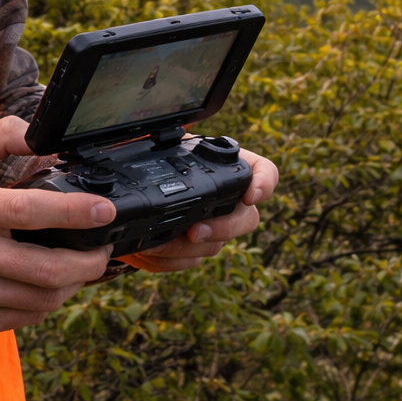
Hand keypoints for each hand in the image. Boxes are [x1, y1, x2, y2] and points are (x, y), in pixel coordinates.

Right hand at [0, 116, 115, 332]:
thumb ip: (2, 136)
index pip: (31, 212)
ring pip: (39, 300)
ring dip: (72, 285)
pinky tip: (51, 286)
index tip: (104, 211)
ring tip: (81, 267)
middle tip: (103, 249)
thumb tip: (43, 134)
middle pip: (45, 269)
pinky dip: (45, 304)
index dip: (75, 213)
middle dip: (88, 262)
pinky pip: (21, 318)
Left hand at [124, 147, 278, 272]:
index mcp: (226, 166)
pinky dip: (169, 259)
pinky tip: (149, 249)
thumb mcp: (161, 144)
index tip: (250, 196)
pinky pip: (192, 261)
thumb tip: (147, 140)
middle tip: (193, 231)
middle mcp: (229, 199)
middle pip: (248, 219)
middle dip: (222, 229)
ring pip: (215, 246)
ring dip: (184, 248)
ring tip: (154, 242)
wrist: (136, 188)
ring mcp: (215, 227)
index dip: (265, 183)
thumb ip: (164, 142)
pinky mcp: (195, 249)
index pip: (264, 171)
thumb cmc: (154, 158)